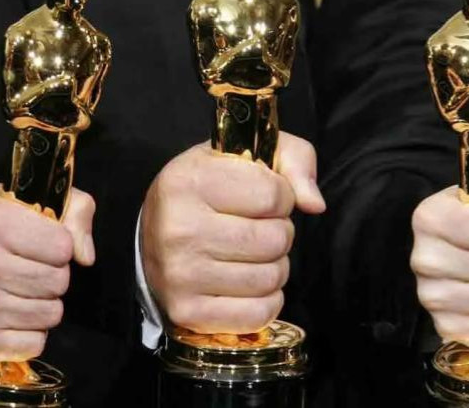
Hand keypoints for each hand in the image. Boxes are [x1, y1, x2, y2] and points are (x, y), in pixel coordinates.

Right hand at [0, 183, 94, 362]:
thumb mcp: (13, 199)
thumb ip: (68, 209)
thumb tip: (86, 256)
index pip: (62, 246)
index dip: (58, 245)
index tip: (41, 244)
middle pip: (58, 281)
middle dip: (51, 274)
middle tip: (28, 268)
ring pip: (51, 314)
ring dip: (42, 303)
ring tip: (17, 289)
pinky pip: (35, 343)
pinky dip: (29, 331)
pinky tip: (9, 313)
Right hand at [140, 132, 325, 334]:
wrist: (154, 233)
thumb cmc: (208, 190)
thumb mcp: (247, 154)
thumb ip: (294, 160)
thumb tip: (314, 204)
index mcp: (189, 181)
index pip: (274, 195)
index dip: (281, 197)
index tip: (262, 199)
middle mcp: (179, 228)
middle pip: (275, 240)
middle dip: (279, 234)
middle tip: (256, 229)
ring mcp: (180, 274)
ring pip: (270, 278)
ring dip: (273, 267)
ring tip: (250, 255)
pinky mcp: (187, 311)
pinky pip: (258, 314)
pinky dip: (265, 301)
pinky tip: (247, 283)